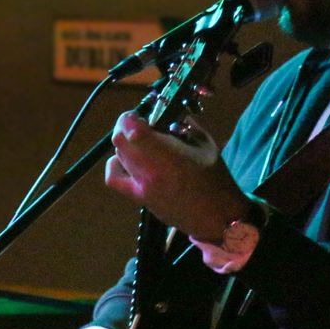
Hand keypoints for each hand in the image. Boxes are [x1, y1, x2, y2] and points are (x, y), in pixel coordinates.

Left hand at [104, 111, 247, 240]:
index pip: (131, 129)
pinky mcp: (138, 197)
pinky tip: (126, 161)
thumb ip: (187, 124)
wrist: (216, 216)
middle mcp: (148, 170)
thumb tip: (173, 112)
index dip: (130, 116)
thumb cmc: (215, 179)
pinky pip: (113, 178)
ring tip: (140, 143)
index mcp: (166, 155)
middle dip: (126, 126)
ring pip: (117, 155)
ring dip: (124, 143)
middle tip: (140, 124)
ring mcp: (140, 185)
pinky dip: (115, 165)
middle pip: (120, 140)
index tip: (140, 113)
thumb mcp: (205, 143)